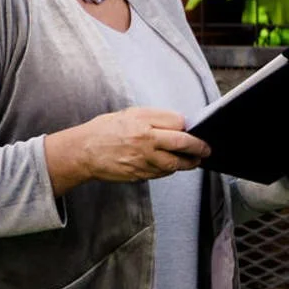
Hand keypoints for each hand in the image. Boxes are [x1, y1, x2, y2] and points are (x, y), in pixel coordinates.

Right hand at [45, 107, 209, 194]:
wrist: (82, 152)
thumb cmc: (105, 130)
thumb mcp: (130, 114)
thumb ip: (155, 118)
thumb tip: (179, 124)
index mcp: (143, 121)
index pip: (178, 123)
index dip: (189, 127)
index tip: (196, 130)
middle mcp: (145, 140)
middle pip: (182, 143)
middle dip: (198, 147)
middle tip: (207, 149)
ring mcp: (142, 159)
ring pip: (174, 163)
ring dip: (188, 163)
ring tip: (196, 160)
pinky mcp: (138, 174)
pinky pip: (161, 173)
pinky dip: (170, 170)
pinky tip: (173, 166)